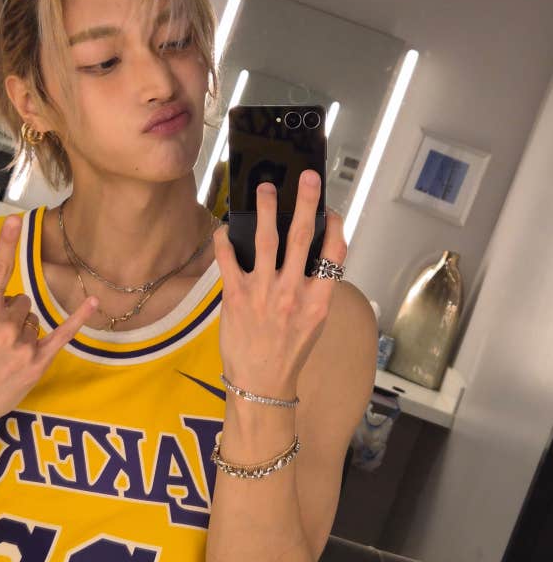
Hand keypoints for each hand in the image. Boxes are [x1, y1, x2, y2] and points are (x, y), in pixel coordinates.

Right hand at [0, 214, 97, 423]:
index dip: (5, 245)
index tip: (14, 220)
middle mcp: (4, 327)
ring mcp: (23, 345)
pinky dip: (79, 318)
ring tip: (2, 355)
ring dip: (21, 330)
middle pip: (20, 301)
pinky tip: (92, 303)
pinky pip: (63, 334)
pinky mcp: (38, 363)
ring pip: (33, 320)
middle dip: (9, 313)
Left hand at [213, 170, 346, 397]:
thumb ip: (315, 291)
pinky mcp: (236, 296)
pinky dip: (225, 239)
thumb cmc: (288, 354)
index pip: (333, 255)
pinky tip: (226, 225)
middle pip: (301, 237)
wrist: (262, 384)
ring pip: (266, 240)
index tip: (332, 211)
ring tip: (264, 188)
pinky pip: (228, 258)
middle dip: (304, 202)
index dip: (335, 227)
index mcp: (318, 301)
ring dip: (266, 209)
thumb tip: (310, 258)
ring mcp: (263, 293)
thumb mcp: (314, 324)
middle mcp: (292, 293)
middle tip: (306, 177)